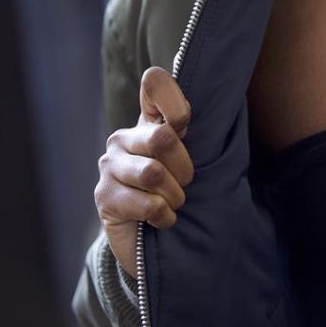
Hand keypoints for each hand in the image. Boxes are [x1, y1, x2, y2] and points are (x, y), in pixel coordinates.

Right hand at [93, 66, 194, 279]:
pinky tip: (161, 220)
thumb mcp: (191, 162)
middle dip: (184, 168)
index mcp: (147, 121)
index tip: (184, 127)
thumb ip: (195, 138)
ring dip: (174, 196)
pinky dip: (164, 216)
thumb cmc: (178, 193)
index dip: (176, 102)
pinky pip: (147, 203)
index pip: (155, 82)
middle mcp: (123, 138)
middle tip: (185, 184)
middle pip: (162, 138)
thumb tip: (221, 116)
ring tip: (173, 203)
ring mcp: (109, 166)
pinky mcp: (104, 196)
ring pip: (153, 173)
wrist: (152, 244)